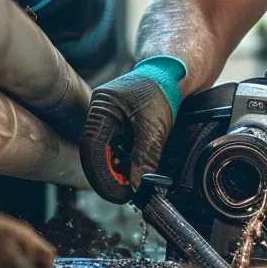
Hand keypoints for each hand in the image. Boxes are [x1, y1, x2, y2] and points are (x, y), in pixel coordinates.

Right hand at [81, 56, 186, 202]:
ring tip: (133, 183)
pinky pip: (115, 145)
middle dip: (110, 174)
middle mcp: (100, 112)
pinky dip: (125, 158)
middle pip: (96, 152)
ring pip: (106, 151)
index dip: (102, 174)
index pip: (92, 148)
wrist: (174, 73)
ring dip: (118, 168)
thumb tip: (136, 186)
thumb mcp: (155, 128)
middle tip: (126, 194)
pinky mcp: (118, 121)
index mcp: (102, 108)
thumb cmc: (162, 90)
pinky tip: (136, 167)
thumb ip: (144, 158)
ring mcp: (107, 116)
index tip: (116, 193)